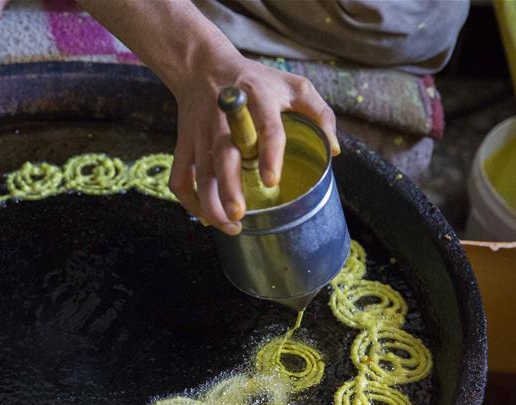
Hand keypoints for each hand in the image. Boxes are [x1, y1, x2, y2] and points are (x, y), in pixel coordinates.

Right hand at [168, 54, 338, 234]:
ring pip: (199, 174)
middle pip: (223, 157)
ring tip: (229, 225)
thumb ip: (320, 114)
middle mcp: (224, 119)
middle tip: (239, 214)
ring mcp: (200, 134)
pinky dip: (189, 201)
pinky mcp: (184, 145)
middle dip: (229, 188)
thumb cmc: (255, 80)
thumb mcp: (293, 86)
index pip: (265, 127)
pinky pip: (180, 178)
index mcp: (258, 99)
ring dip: (210, 203)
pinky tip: (207, 217)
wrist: (203, 68)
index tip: (271, 181)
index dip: (268, 154)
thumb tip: (335, 150)